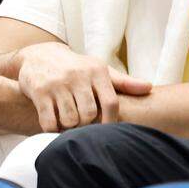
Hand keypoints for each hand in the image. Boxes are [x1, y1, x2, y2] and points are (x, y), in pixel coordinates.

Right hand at [17, 42, 151, 132]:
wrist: (40, 55)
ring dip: (69, 127)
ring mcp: (57, 84)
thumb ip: (124, 82)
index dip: (111, 123)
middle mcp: (77, 76)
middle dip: (86, 125)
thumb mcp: (99, 70)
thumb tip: (149, 88)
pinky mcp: (38, 92)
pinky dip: (52, 128)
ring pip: (70, 120)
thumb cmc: (77, 68)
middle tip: (83, 125)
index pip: (111, 103)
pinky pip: (49, 122)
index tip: (107, 132)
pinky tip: (54, 123)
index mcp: (96, 71)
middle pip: (89, 115)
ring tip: (69, 123)